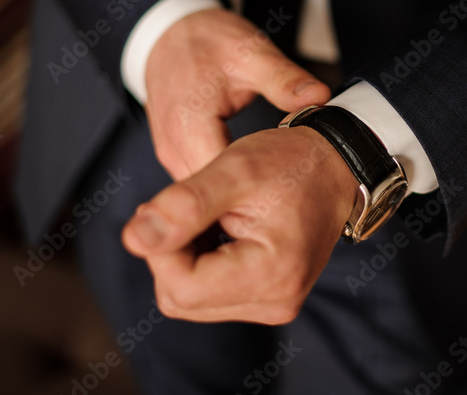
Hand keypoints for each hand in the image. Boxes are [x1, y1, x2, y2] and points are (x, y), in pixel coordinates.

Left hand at [121, 126, 358, 323]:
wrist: (335, 166)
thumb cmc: (291, 162)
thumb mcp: (235, 169)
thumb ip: (183, 205)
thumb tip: (131, 239)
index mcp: (272, 273)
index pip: (180, 287)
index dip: (160, 247)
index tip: (169, 206)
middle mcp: (275, 301)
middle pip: (180, 298)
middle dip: (171, 251)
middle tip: (192, 204)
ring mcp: (273, 304)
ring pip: (189, 299)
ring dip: (185, 256)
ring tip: (212, 213)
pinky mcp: (268, 299)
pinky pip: (209, 294)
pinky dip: (202, 262)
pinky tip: (220, 227)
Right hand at [144, 8, 330, 180]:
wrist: (170, 32)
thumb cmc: (209, 39)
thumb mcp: (252, 53)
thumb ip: (284, 79)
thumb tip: (320, 97)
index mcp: (190, 122)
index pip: (220, 181)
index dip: (256, 192)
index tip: (292, 190)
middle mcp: (172, 144)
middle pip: (210, 193)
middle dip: (248, 200)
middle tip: (291, 198)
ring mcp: (169, 152)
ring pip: (203, 190)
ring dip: (233, 196)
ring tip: (275, 192)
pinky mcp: (172, 153)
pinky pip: (198, 179)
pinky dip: (223, 182)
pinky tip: (251, 181)